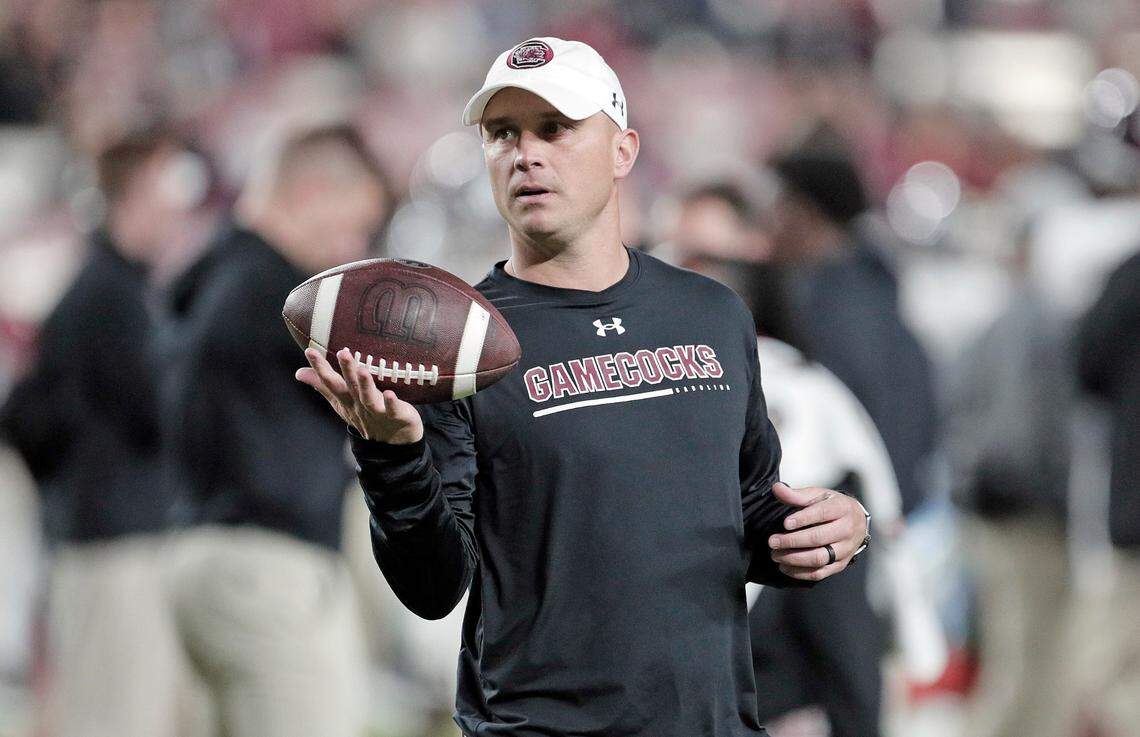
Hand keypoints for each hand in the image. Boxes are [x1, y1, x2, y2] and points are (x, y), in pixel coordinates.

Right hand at [295, 347, 423, 444]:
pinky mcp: (396, 416)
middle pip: (350, 387)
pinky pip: (393, 409)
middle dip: (346, 370)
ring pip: (368, 397)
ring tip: (361, 370)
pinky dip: (391, 403)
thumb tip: (299, 373)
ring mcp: (376, 412)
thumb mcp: (341, 402)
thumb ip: (323, 386)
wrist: (392, 444)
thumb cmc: (366, 417)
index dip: (320, 368)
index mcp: (346, 400)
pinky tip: (390, 394)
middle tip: (342, 352)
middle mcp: (359, 405)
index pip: (330, 382)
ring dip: (365, 385)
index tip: (310, 351)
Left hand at [766, 482, 867, 581]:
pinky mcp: (841, 564)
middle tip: (773, 541)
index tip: (785, 523)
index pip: (822, 513)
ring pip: (819, 557)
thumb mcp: (818, 495)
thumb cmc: (834, 506)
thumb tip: (777, 488)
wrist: (857, 522)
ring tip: (776, 555)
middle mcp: (847, 529)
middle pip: (818, 538)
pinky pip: (820, 572)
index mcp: (842, 508)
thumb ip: (797, 494)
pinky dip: (800, 572)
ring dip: (794, 558)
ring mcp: (845, 549)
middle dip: (792, 541)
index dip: (803, 519)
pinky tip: (785, 566)